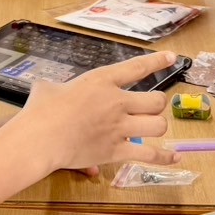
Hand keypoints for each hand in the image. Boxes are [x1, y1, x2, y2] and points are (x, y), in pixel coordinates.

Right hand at [16, 52, 179, 176]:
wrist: (39, 138)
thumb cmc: (39, 110)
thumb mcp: (47, 88)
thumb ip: (54, 87)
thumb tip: (45, 88)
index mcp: (101, 81)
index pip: (136, 68)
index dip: (156, 62)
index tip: (171, 57)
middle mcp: (117, 103)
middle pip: (156, 100)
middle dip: (157, 103)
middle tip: (149, 107)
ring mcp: (119, 128)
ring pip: (158, 125)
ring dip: (157, 125)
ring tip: (151, 126)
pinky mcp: (117, 151)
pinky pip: (149, 154)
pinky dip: (164, 157)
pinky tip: (175, 157)